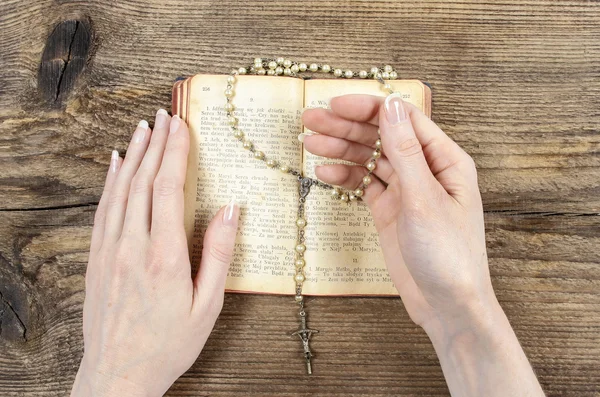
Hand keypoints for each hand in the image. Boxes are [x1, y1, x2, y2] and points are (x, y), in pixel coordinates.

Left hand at [71, 111, 239, 396]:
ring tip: (142, 129)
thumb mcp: (207, 305)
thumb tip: (231, 210)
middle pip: (142, 182)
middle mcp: (133, 247)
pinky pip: (102, 209)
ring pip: (119, 190)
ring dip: (131, 156)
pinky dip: (109, 182)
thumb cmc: (168, 344)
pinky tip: (113, 165)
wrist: (118, 375)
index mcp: (165, 257)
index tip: (181, 127)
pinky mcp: (97, 259)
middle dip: (155, 144)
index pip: (167, 190)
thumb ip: (220, 254)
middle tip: (164, 115)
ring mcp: (110, 251)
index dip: (174, 153)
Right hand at [302, 93, 491, 330]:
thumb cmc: (449, 255)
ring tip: (310, 143)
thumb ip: (406, 151)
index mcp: (444, 160)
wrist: (447, 305)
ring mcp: (406, 190)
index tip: (335, 105)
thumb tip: (392, 106)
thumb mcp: (424, 199)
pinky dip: (345, 176)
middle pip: (381, 136)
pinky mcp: (390, 210)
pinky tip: (324, 171)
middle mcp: (425, 170)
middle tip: (310, 121)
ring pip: (370, 159)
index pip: (402, 120)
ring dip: (340, 150)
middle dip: (346, 128)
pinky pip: (364, 184)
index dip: (367, 108)